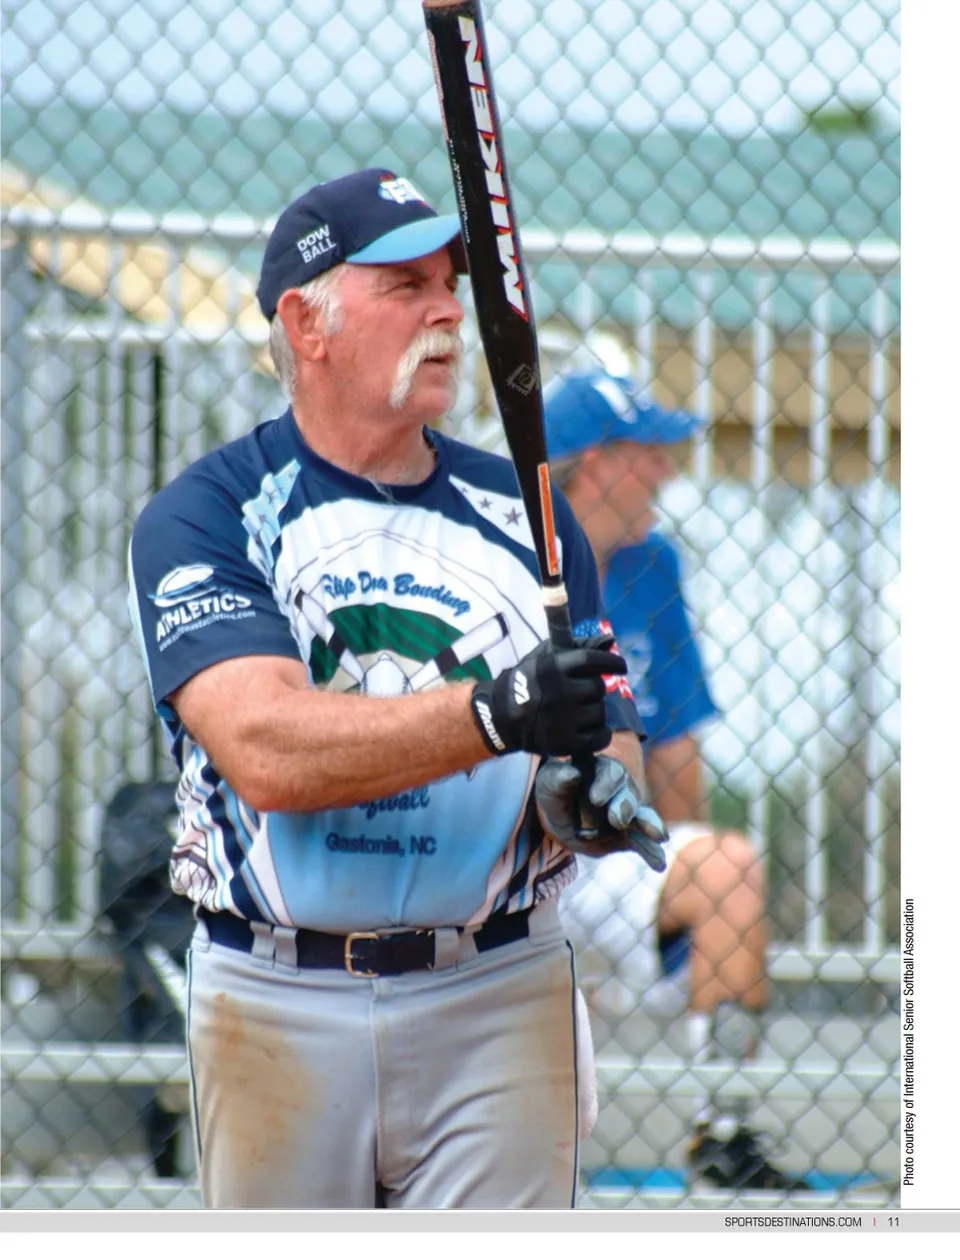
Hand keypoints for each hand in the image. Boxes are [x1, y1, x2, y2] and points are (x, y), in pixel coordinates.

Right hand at [470, 634, 625, 758]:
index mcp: (554, 667)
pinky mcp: (565, 743)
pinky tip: (591, 730)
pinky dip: (600, 734)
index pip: (593, 660)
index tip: (620, 667)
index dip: (611, 662)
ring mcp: (563, 719)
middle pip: (598, 688)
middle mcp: (561, 692)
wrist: (501, 717)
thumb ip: (580, 647)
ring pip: (600, 712)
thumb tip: (611, 642)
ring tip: (579, 713)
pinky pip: (600, 737)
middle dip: (593, 689)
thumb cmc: (528, 682)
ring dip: (595, 711)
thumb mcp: (546, 657)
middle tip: (581, 694)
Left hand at [534, 755, 669, 871]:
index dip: (607, 784)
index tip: (595, 799)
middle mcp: (621, 789)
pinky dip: (651, 853)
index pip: (611, 772)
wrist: (561, 820)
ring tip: (659, 836)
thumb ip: (559, 778)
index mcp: (603, 770)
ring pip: (641, 817)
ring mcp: (627, 813)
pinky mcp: (627, 836)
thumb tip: (572, 774)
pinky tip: (659, 864)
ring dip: (650, 826)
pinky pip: (642, 844)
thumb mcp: (550, 783)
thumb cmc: (555, 793)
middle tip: (616, 820)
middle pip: (628, 795)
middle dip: (625, 807)